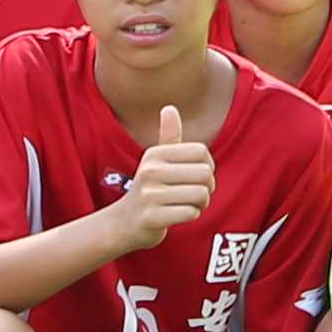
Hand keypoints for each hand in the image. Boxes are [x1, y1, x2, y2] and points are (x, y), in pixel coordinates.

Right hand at [119, 97, 218, 251]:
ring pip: (201, 194)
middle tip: (194, 195)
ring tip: (186, 205)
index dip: (207, 166)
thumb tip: (169, 107)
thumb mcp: (156, 161)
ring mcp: (149, 195)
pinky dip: (192, 215)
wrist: (123, 224)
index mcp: (155, 154)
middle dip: (208, 188)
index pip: (201, 151)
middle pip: (205, 174)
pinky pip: (191, 212)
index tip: (195, 176)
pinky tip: (178, 216)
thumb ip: (169, 137)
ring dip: (201, 204)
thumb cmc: (150, 189)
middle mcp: (150, 171)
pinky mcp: (151, 217)